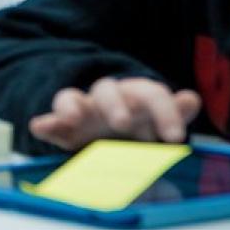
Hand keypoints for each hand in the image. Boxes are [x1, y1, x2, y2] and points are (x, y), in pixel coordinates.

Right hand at [29, 77, 200, 150]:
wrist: (107, 134)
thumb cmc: (137, 127)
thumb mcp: (157, 121)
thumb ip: (173, 112)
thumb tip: (191, 98)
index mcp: (136, 98)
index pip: (151, 94)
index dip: (164, 112)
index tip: (175, 138)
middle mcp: (107, 100)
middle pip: (107, 90)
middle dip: (114, 105)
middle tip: (121, 122)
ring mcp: (82, 112)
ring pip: (72, 98)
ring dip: (72, 107)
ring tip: (72, 119)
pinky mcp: (62, 128)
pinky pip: (50, 120)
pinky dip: (46, 123)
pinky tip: (39, 126)